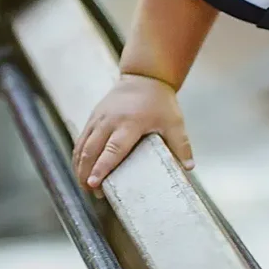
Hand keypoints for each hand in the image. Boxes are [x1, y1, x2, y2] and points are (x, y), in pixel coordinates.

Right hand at [72, 73, 193, 193]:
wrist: (145, 77)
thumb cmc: (161, 102)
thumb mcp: (174, 122)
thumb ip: (181, 145)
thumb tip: (189, 168)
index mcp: (131, 123)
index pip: (113, 149)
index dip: (102, 167)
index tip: (93, 183)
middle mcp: (110, 121)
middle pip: (92, 150)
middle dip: (87, 173)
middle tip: (91, 191)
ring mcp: (99, 118)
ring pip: (82, 146)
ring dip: (80, 167)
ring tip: (85, 186)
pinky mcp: (93, 117)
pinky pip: (81, 140)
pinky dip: (78, 156)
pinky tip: (80, 170)